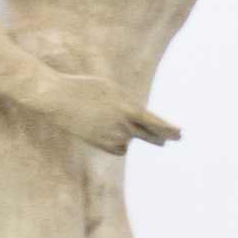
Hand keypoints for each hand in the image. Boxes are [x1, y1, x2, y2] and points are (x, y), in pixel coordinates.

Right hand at [47, 74, 175, 153]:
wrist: (56, 97)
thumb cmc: (85, 88)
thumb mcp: (113, 90)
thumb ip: (129, 105)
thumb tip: (141, 117)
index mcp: (128, 109)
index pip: (157, 124)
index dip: (171, 130)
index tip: (180, 134)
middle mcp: (122, 125)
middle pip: (150, 137)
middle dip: (162, 137)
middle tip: (174, 137)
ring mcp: (110, 136)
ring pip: (131, 140)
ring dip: (131, 134)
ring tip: (117, 123)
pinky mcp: (99, 144)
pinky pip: (119, 149)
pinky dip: (119, 143)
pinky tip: (113, 134)